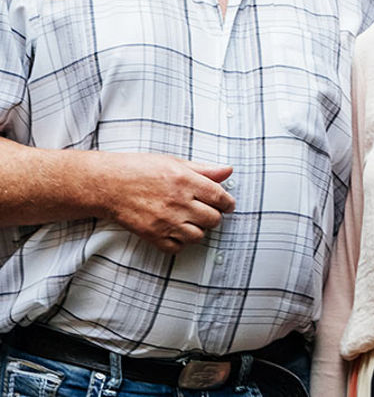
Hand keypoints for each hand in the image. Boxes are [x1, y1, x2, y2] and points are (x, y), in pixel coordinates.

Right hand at [96, 154, 236, 253]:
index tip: (227, 205)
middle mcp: (178, 202)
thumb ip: (204, 169)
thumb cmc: (138, 169)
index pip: (220, 197)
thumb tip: (228, 170)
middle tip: (206, 211)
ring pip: (198, 236)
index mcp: (186, 181)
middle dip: (214, 215)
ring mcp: (165, 221)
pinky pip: (177, 248)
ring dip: (198, 230)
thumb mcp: (174, 162)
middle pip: (213, 219)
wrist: (107, 184)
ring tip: (191, 221)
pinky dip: (180, 242)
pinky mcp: (152, 235)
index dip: (228, 203)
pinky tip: (176, 231)